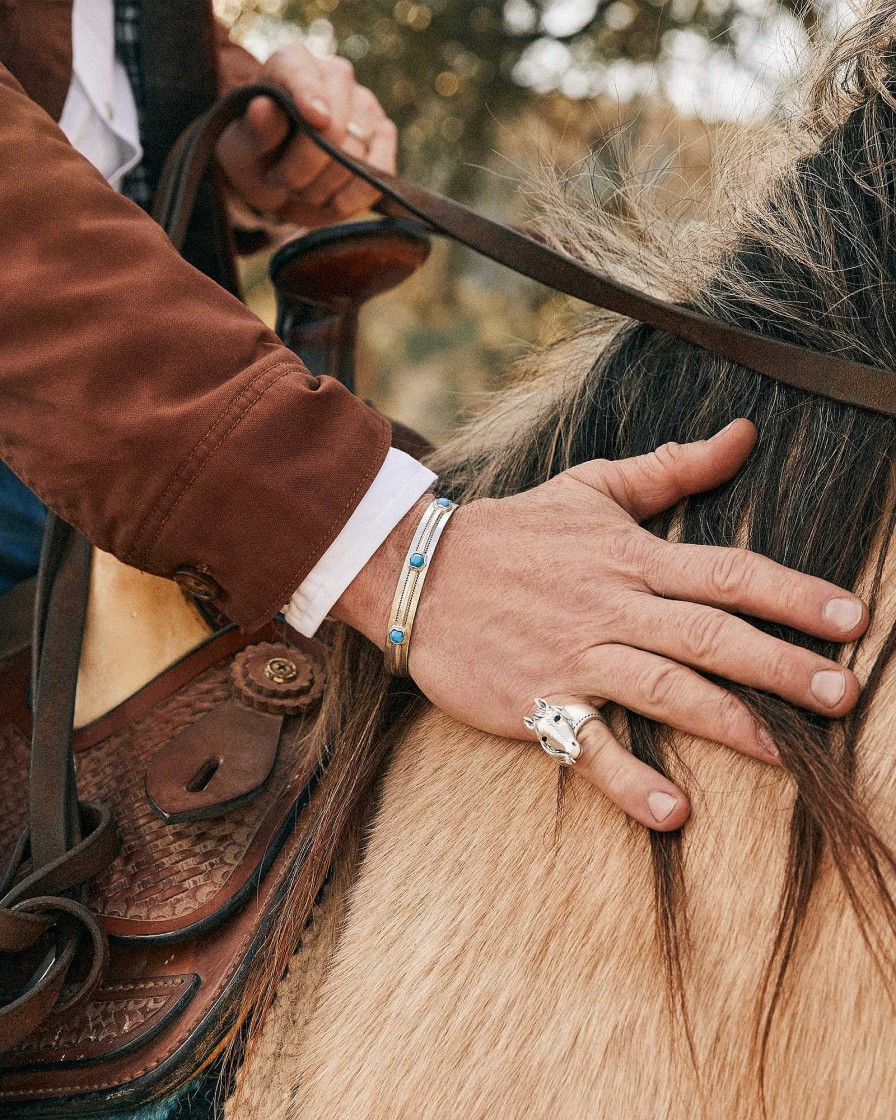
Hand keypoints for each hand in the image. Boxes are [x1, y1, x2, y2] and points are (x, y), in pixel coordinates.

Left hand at [216, 43, 396, 228]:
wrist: (279, 178)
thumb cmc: (258, 155)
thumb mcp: (241, 147)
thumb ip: (254, 129)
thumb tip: (263, 109)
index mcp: (293, 63)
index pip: (302, 75)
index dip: (309, 96)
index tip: (314, 118)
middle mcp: (336, 76)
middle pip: (332, 132)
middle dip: (303, 171)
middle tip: (282, 181)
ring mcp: (365, 106)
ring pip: (355, 160)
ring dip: (323, 189)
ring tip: (303, 189)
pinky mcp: (384, 138)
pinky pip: (377, 176)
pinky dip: (351, 199)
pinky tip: (332, 202)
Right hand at [334, 420, 867, 831]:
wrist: (420, 572)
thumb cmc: (515, 531)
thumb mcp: (591, 486)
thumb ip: (671, 467)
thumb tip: (743, 433)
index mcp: (630, 558)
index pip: (727, 573)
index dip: (793, 594)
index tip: (851, 618)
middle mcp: (611, 608)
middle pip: (709, 636)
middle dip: (781, 665)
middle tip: (844, 693)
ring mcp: (574, 658)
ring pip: (663, 690)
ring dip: (728, 722)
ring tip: (788, 754)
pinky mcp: (537, 702)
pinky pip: (588, 746)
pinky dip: (629, 780)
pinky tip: (673, 813)